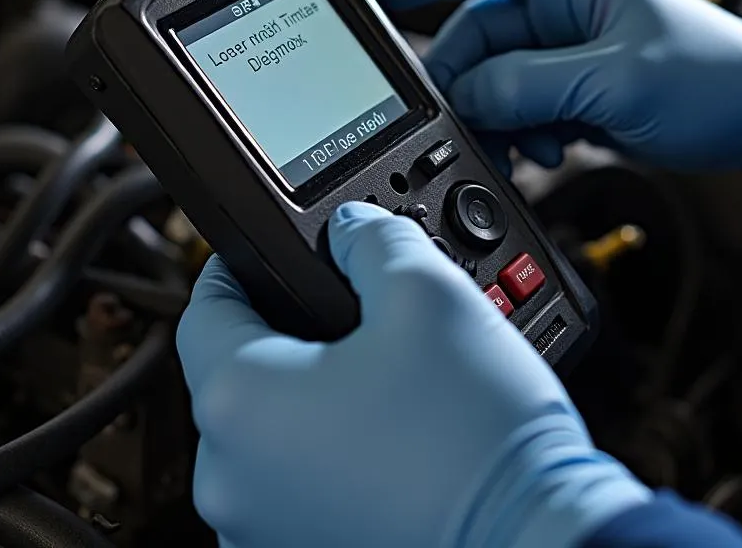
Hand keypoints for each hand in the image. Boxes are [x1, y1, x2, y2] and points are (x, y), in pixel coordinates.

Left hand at [176, 204, 648, 547]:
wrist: (537, 541)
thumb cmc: (476, 442)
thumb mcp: (428, 294)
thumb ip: (373, 239)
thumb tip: (354, 226)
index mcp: (240, 404)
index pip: (205, 308)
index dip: (236, 264)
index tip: (263, 250)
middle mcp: (232, 479)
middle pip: (239, 371)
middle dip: (289, 330)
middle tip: (350, 311)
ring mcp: (261, 531)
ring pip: (270, 431)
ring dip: (311, 394)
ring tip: (383, 375)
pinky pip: (296, 484)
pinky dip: (328, 452)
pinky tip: (387, 433)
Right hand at [370, 0, 741, 184]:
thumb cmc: (713, 77)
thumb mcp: (617, 79)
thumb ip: (532, 84)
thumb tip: (468, 95)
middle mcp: (562, 11)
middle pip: (480, 36)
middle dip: (470, 82)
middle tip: (467, 120)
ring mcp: (565, 55)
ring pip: (497, 81)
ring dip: (501, 118)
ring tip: (528, 146)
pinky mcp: (573, 93)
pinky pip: (521, 109)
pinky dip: (524, 134)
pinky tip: (550, 151)